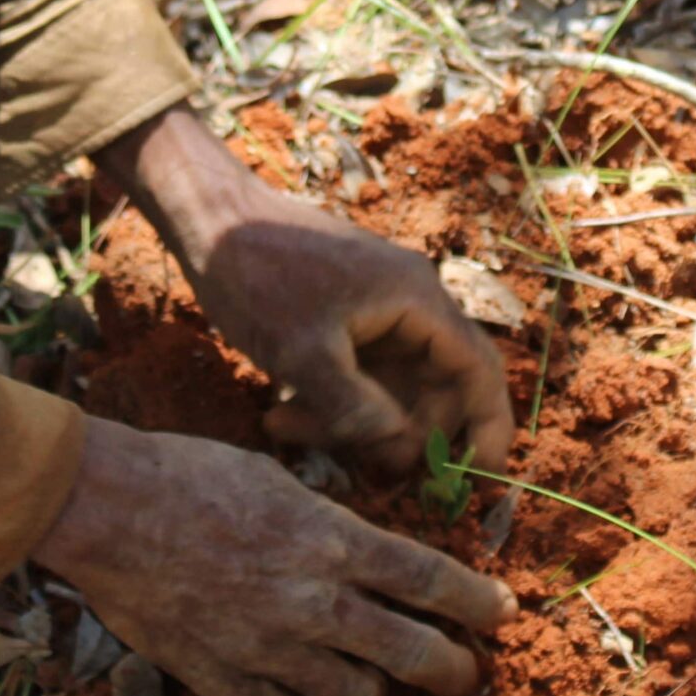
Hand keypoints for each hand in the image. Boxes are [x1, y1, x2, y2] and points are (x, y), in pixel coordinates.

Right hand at [34, 416, 516, 695]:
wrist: (109, 505)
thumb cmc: (189, 473)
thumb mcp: (277, 477)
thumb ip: (325, 523)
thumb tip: (359, 551)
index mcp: (331, 539)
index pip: (431, 581)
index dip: (477, 603)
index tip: (500, 612)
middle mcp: (313, 600)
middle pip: (414, 654)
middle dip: (451, 670)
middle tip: (461, 673)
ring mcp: (270, 646)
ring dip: (370, 692)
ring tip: (365, 681)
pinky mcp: (224, 677)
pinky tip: (291, 691)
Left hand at [95, 106, 514, 477]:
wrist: (207, 218)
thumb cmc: (255, 275)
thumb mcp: (299, 353)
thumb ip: (354, 408)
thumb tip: (400, 446)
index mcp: (415, 298)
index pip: (476, 367)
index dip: (488, 425)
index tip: (482, 478)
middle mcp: (408, 301)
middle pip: (434, 387)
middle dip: (399, 433)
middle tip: (358, 465)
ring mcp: (376, 309)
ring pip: (389, 388)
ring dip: (351, 422)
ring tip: (288, 428)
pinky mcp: (344, 317)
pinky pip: (357, 375)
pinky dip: (329, 403)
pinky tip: (279, 416)